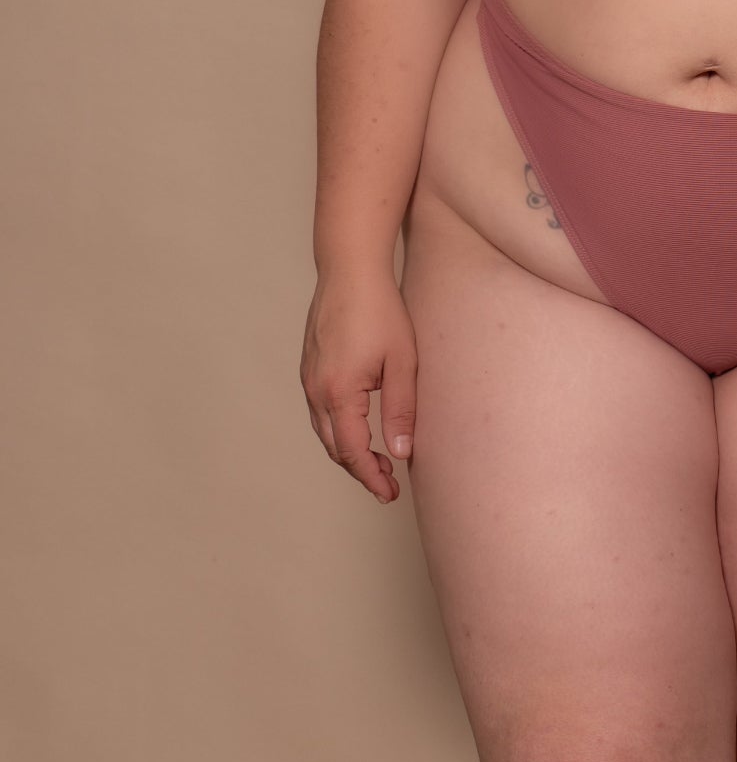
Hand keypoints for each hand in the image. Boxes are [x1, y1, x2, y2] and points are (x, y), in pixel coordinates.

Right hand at [300, 266, 417, 504]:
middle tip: (387, 483)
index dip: (371, 477)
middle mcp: (315, 389)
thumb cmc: (380, 309)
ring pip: (324, 430)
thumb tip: (401, 452)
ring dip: (347, 450)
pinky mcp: (309, 367)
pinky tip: (358, 426)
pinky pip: (319, 410)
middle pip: (334, 447)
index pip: (352, 452)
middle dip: (359, 469)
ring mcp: (308, 378)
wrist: (350, 268)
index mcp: (338, 392)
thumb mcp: (402, 361)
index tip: (389, 493)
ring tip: (376, 460)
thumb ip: (401, 409)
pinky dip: (337, 428)